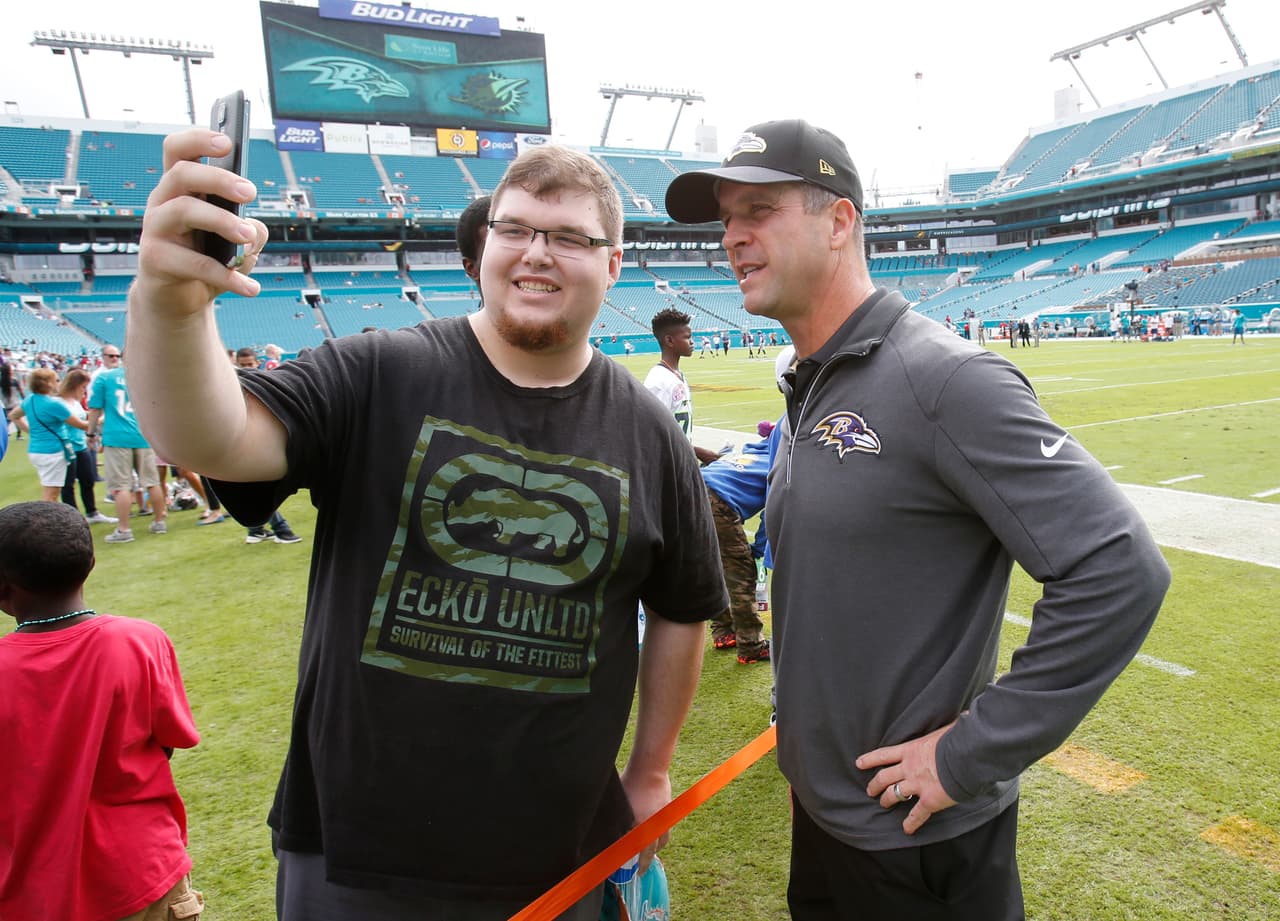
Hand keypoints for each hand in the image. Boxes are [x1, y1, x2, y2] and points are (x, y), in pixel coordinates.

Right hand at [133, 128, 267, 316]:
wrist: (179, 300)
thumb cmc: (209, 260)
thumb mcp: (237, 241)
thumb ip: (251, 229)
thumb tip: (252, 230)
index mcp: (180, 189)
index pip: (178, 151)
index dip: (198, 140)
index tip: (227, 142)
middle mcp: (162, 202)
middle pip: (182, 174)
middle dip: (218, 179)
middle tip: (250, 192)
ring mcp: (155, 229)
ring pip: (183, 210)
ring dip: (222, 221)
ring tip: (247, 237)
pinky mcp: (155, 260)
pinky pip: (194, 263)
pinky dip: (227, 277)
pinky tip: (250, 288)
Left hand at [618, 765, 671, 872]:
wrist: (650, 768)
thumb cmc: (631, 785)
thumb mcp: (620, 807)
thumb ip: (621, 824)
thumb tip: (615, 839)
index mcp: (644, 827)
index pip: (644, 854)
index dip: (642, 865)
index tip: (640, 873)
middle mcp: (657, 825)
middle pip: (656, 848)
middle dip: (649, 855)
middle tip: (641, 859)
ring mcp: (665, 817)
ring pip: (663, 837)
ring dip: (655, 842)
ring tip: (645, 843)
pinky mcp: (669, 809)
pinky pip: (665, 826)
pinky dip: (659, 829)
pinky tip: (649, 823)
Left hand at [856, 722, 958, 835]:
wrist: (965, 755)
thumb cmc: (958, 738)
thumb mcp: (946, 728)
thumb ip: (947, 727)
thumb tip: (965, 716)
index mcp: (911, 750)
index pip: (884, 754)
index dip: (870, 760)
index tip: (859, 764)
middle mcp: (909, 768)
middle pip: (884, 777)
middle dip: (874, 785)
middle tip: (870, 791)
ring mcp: (917, 785)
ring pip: (894, 794)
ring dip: (886, 800)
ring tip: (883, 804)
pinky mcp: (929, 800)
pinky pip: (917, 814)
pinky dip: (911, 823)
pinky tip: (907, 829)